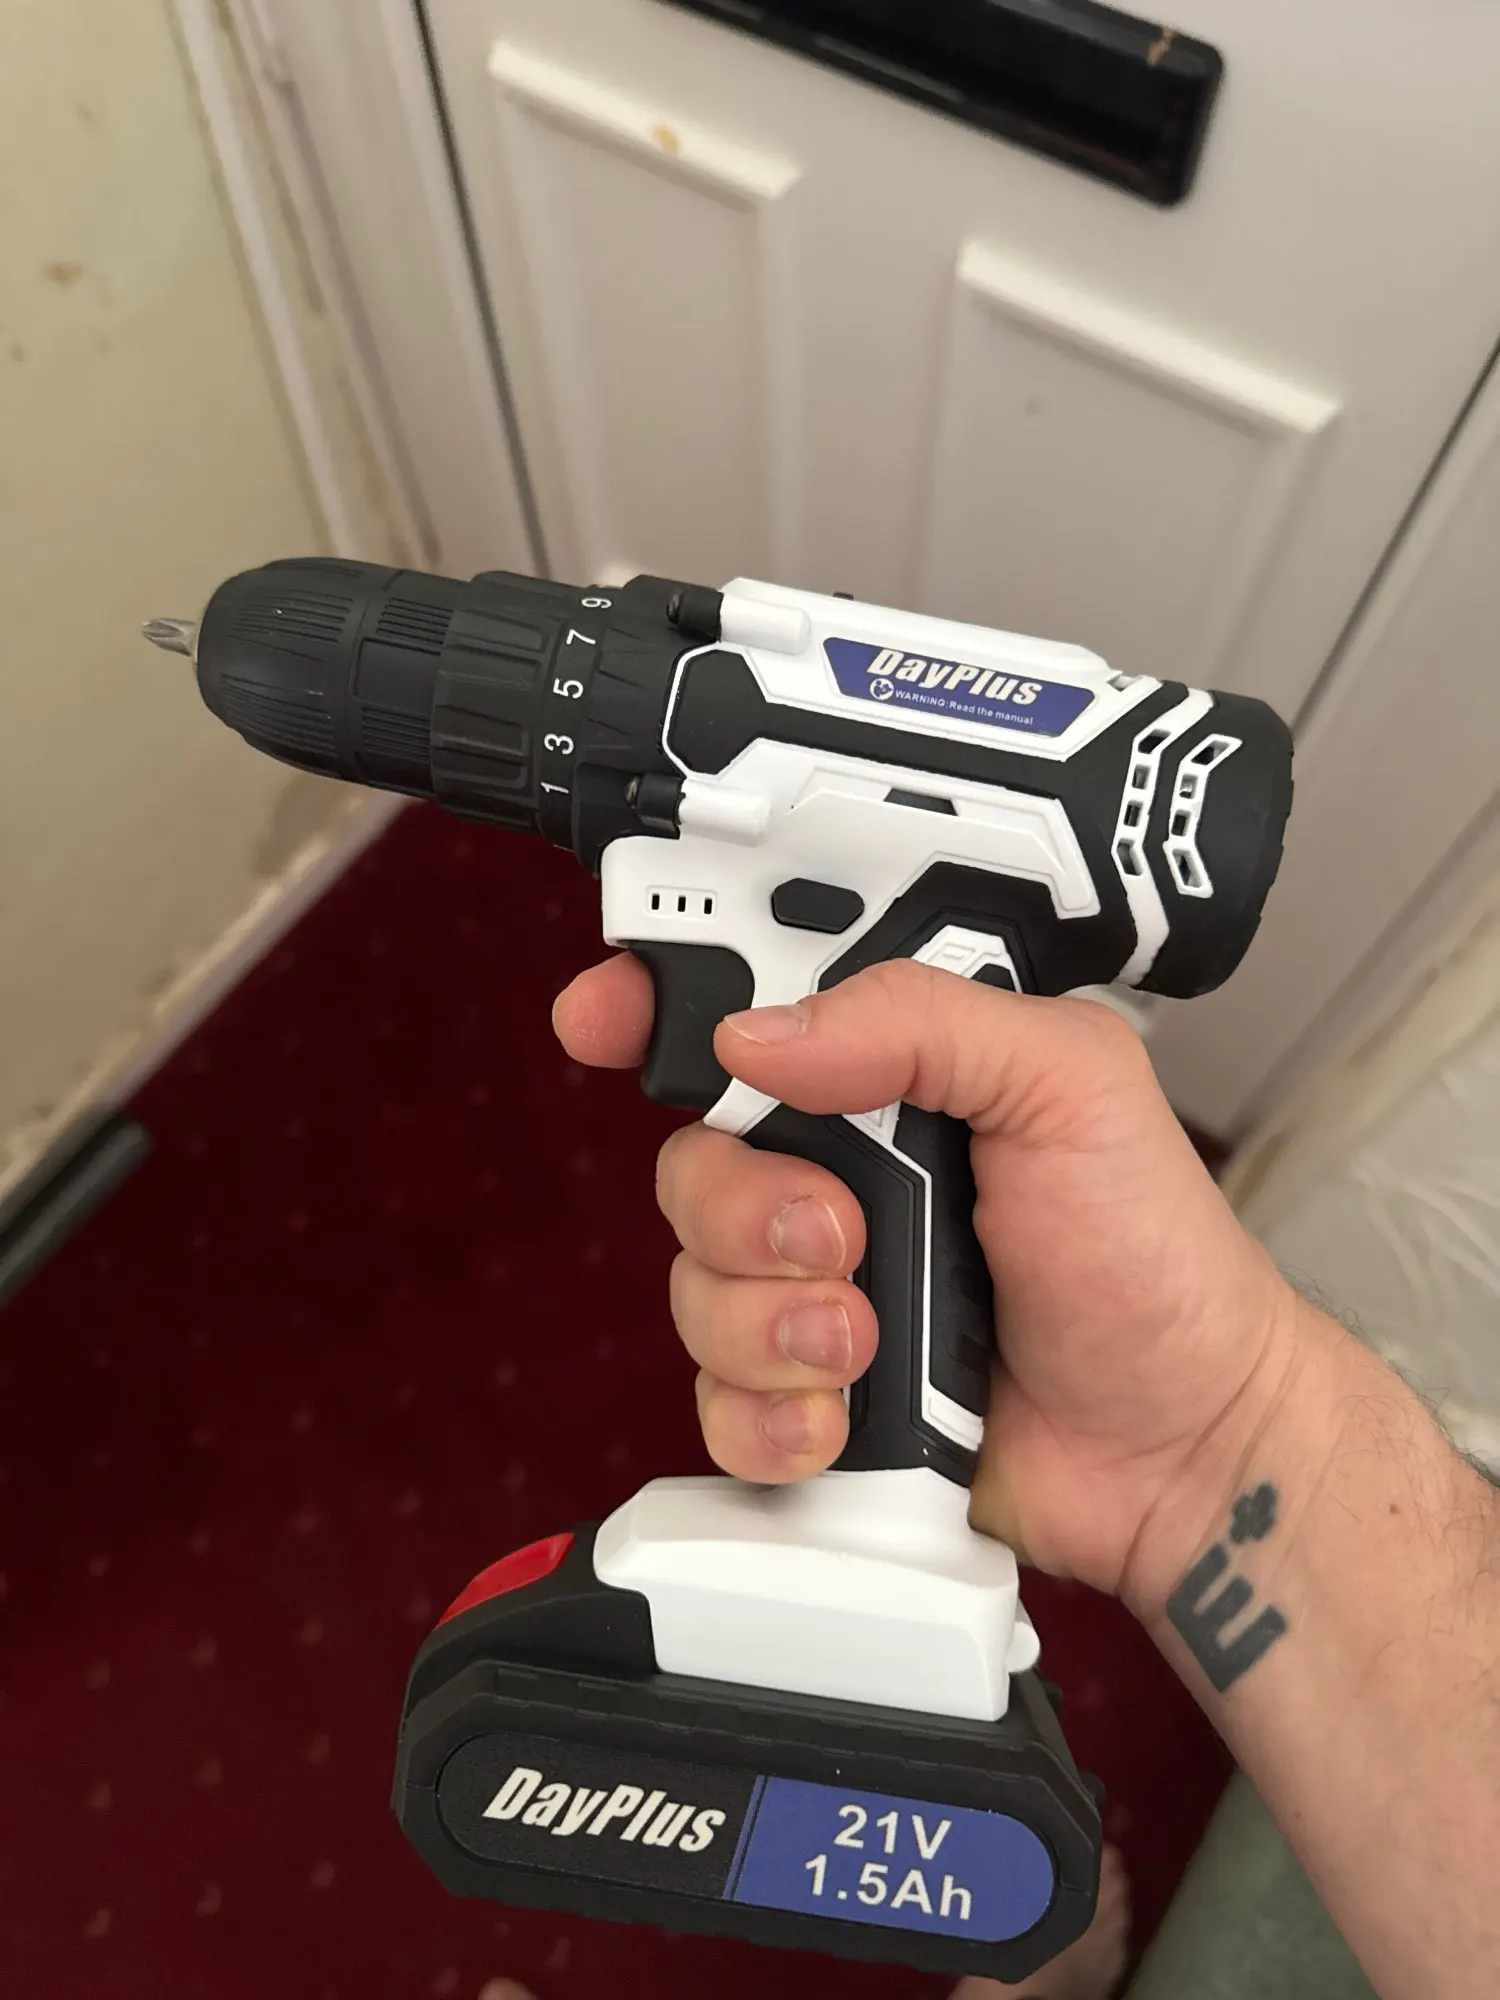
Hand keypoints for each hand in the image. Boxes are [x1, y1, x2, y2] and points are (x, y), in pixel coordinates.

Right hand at [553, 955, 1303, 1616]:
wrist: (1180, 1445)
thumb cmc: (1152, 1258)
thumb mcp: (1069, 1084)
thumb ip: (924, 1022)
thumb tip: (763, 1031)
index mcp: (893, 1071)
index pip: (744, 1006)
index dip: (656, 1002)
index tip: (607, 1020)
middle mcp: (840, 1171)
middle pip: (691, 1158)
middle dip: (743, 1205)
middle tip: (842, 1232)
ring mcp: (817, 1285)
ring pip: (692, 1285)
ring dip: (772, 1321)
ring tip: (870, 1337)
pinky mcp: (809, 1391)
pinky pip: (716, 1400)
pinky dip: (774, 1416)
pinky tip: (848, 1415)